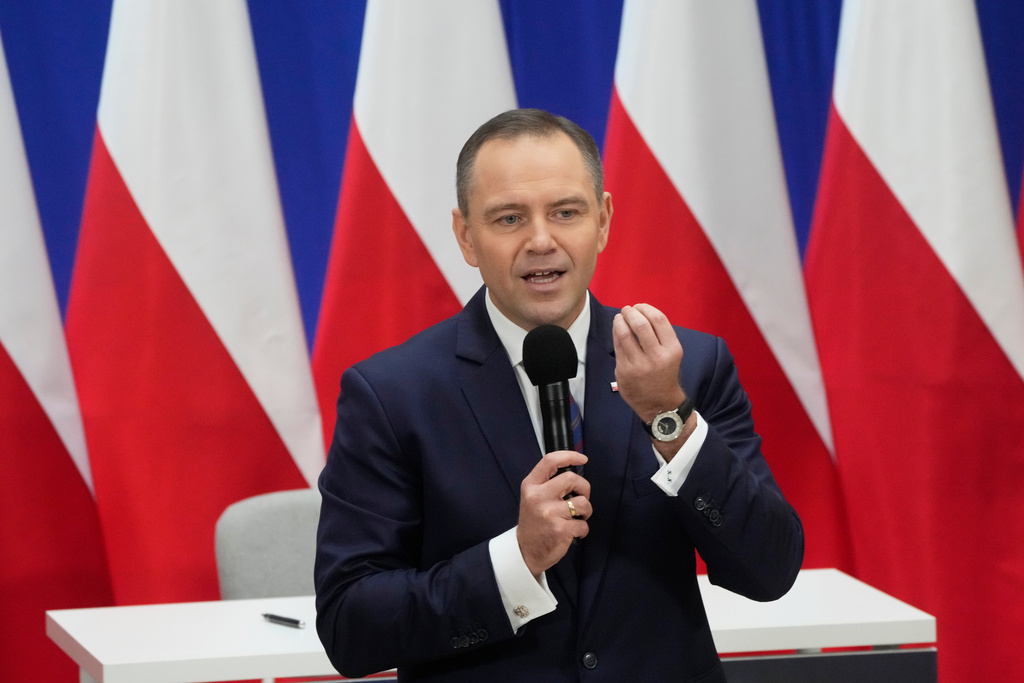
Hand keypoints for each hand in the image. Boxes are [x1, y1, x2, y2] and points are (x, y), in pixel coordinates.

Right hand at [517, 450, 590, 575]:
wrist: (526, 551)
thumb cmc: (534, 521)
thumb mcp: (532, 497)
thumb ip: (548, 482)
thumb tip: (573, 468)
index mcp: (531, 485)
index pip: (550, 461)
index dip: (570, 456)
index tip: (582, 458)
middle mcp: (538, 496)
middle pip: (572, 478)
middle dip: (584, 487)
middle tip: (581, 497)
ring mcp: (549, 513)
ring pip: (583, 502)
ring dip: (586, 511)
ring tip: (577, 517)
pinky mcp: (560, 529)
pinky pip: (583, 524)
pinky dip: (583, 529)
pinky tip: (573, 532)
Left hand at [612, 303, 686, 421]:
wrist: (659, 404)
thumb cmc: (664, 373)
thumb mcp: (671, 353)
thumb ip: (659, 335)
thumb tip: (640, 312)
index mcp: (672, 349)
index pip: (658, 320)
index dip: (646, 308)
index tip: (639, 306)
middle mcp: (657, 357)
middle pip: (640, 324)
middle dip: (630, 312)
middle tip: (627, 309)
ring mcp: (639, 365)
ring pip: (625, 334)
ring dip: (620, 320)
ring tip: (620, 317)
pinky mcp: (624, 371)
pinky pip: (617, 346)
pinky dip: (616, 333)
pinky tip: (617, 329)